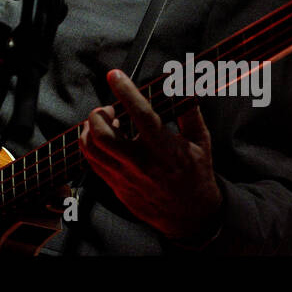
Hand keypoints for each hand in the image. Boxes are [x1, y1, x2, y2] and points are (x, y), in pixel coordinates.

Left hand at [80, 69, 222, 242]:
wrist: (190, 216)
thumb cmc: (196, 175)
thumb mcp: (200, 141)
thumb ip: (189, 111)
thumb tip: (182, 84)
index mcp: (163, 149)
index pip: (140, 114)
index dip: (125, 91)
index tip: (115, 75)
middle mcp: (141, 163)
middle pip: (103, 134)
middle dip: (99, 113)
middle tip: (109, 108)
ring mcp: (125, 177)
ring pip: (92, 149)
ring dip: (91, 128)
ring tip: (104, 122)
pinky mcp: (117, 187)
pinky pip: (92, 163)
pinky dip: (91, 145)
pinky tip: (103, 139)